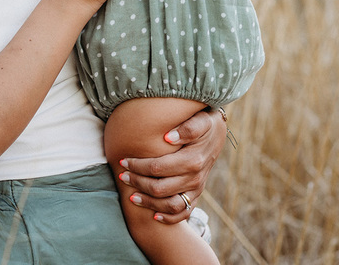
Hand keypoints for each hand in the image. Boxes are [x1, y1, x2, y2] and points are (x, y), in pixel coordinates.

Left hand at [118, 108, 226, 222]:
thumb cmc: (203, 122)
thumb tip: (168, 137)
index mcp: (193, 160)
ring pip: (171, 205)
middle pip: (160, 188)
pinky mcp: (197, 194)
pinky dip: (169, 218)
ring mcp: (196, 188)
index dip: (138, 166)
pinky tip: (154, 216)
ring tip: (131, 197)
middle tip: (122, 176)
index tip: (123, 161)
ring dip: (149, 203)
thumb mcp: (201, 120)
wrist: (217, 133)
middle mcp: (195, 178)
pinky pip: (184, 213)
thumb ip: (188, 128)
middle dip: (137, 183)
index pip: (158, 167)